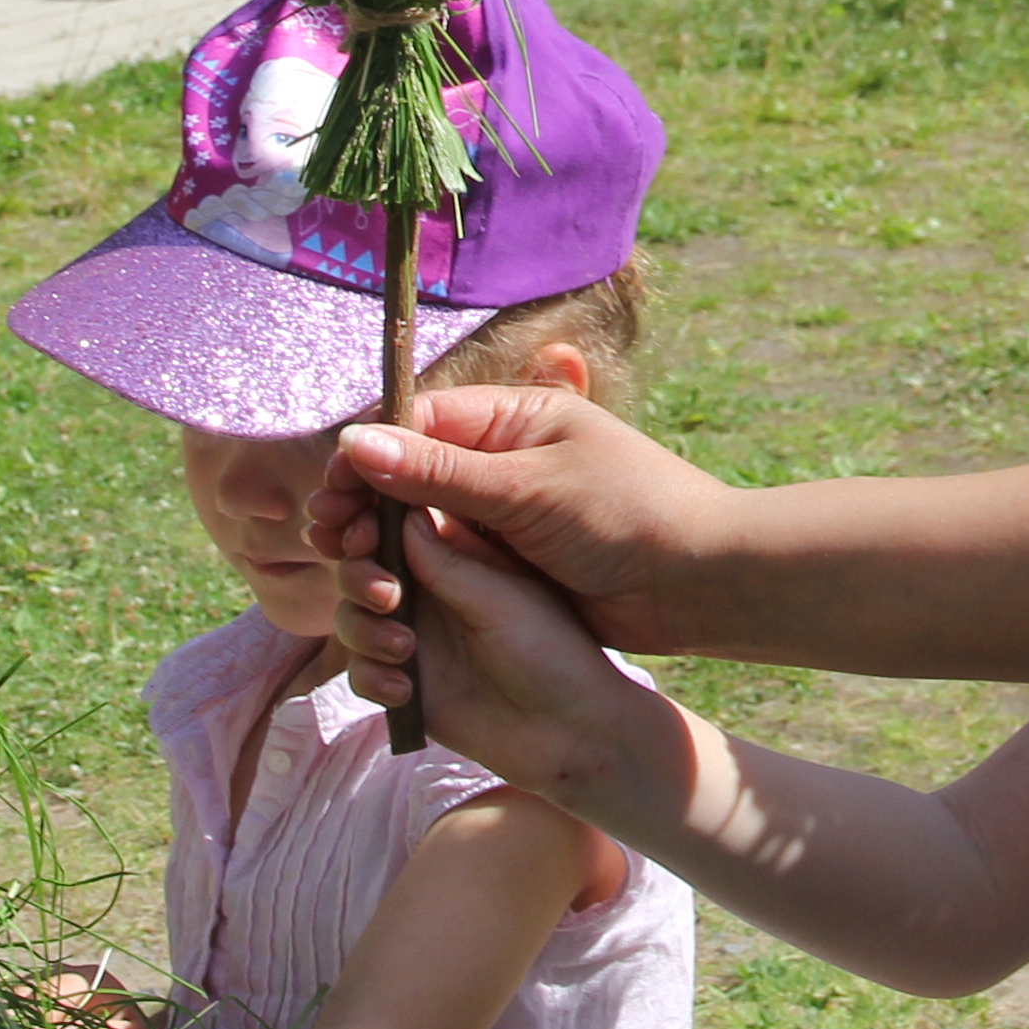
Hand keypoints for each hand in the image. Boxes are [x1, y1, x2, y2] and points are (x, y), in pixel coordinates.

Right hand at [318, 384, 744, 678]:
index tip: (329, 495)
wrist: (699, 584)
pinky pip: (446, 571)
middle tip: (329, 538)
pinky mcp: (508, 572)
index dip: (365, 458)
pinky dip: (413, 584)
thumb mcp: (527, 489)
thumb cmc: (627, 514)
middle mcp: (500, 466)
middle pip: (407, 478)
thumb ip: (439, 473)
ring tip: (355, 574)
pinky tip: (386, 606)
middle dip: (363, 506)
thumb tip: (353, 443)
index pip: (415, 426)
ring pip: (419, 530)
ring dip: (382, 549)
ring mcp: (503, 521)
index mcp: (511, 422)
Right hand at [383, 510, 679, 814]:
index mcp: (463, 542)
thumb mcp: (505, 592)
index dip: (364, 508)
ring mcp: (418, 629)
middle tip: (385, 595)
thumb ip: (444, 554)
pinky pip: (362, 668)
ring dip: (363, 627)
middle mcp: (434, 580)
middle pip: (363, 558)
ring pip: (354, 613)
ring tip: (406, 649)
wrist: (573, 734)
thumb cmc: (558, 650)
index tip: (350, 523)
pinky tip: (405, 692)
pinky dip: (371, 675)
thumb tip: (390, 496)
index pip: (397, 508)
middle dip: (358, 573)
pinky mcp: (407, 678)